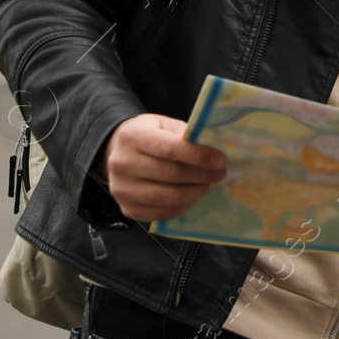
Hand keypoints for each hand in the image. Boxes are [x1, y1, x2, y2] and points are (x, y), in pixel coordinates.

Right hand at [100, 114, 225, 221]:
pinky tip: (193, 196)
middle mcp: (122, 163)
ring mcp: (121, 189)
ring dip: (196, 192)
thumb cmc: (150, 135)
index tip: (220, 160)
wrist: (118, 151)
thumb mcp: (165, 125)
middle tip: (220, 173)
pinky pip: (162, 213)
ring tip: (208, 184)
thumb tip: (215, 151)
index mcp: (132, 137)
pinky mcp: (126, 209)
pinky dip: (183, 206)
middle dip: (202, 175)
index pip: (170, 148)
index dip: (198, 156)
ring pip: (168, 197)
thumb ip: (186, 136)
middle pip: (171, 174)